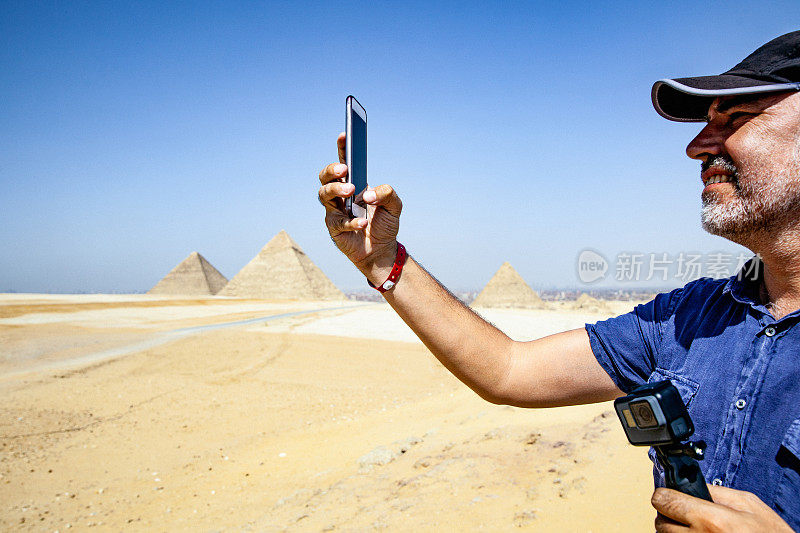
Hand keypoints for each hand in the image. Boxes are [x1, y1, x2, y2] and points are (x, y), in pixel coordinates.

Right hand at [318, 132, 402, 281]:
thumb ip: (388, 193)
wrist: (381, 251)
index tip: (344, 134)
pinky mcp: (334, 228)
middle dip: (332, 169)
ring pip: (324, 194)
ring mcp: (334, 211)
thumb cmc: (384, 224)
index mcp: (354, 184)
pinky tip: (362, 221)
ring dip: (336, 189)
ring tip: (351, 191)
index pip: (344, 162)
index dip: (342, 147)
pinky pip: (338, 222)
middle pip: (325, 176)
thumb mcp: (395, 205)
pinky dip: (351, 221)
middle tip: (345, 170)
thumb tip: (368, 194)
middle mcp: (340, 195)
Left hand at [652, 486, 792, 531]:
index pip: (663, 501)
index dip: (665, 494)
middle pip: (661, 522)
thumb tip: (691, 484)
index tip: (670, 494)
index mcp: (710, 520)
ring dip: (674, 530)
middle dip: (669, 514)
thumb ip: (715, 492)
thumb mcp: (748, 504)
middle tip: (685, 512)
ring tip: (695, 527)